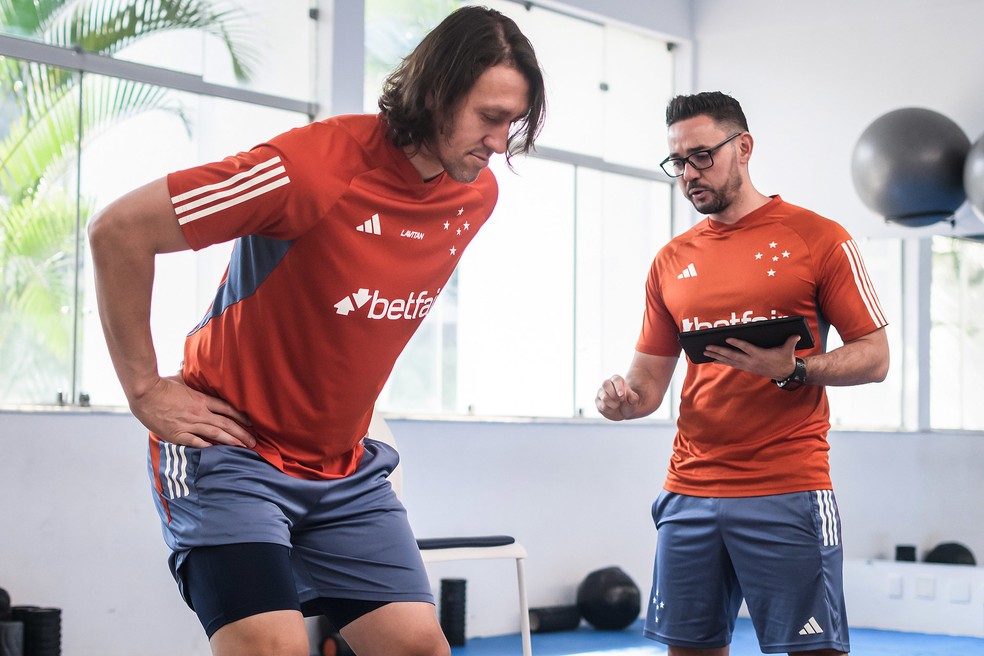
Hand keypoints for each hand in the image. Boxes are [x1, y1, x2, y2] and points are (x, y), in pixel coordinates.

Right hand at [129, 375, 255, 448]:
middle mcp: (199, 413)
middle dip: (242, 433)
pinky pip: (195, 442)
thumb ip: (192, 377)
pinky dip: (207, 446)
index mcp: (202, 400)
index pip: (227, 409)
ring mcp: (189, 424)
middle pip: (226, 423)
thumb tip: (193, 365)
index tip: (250, 423)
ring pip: (215, 434)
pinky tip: (217, 450)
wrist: (145, 393)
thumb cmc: (162, 384)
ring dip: (231, 440)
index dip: (240, 416)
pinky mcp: (177, 434)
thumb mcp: (182, 379)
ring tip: (243, 447)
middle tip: (254, 441)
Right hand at [595, 375, 640, 419]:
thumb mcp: (633, 401)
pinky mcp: (597, 401)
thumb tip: (632, 398)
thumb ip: (633, 398)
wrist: (622, 411)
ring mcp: (601, 392)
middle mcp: (607, 384)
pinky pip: (602, 406)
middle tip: (620, 401)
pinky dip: (610, 410)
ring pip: (604, 397)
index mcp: (617, 380)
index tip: (622, 396)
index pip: (616, 380)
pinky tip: (613, 409)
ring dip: (613, 404)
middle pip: (605, 384)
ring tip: (617, 405)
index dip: (619, 388)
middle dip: (614, 395)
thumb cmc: (628, 402)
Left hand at [703, 333, 801, 379]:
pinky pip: (731, 364)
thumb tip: (797, 334)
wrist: (785, 373)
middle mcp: (751, 361)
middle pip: (733, 355)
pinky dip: (721, 361)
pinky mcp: (746, 367)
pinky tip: (712, 359)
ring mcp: (747, 365)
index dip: (737, 343)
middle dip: (719, 351)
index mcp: (760, 355)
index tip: (728, 338)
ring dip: (717, 356)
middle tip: (707, 347)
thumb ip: (791, 341)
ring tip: (705, 352)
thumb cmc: (785, 358)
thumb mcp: (789, 350)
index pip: (746, 348)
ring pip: (729, 360)